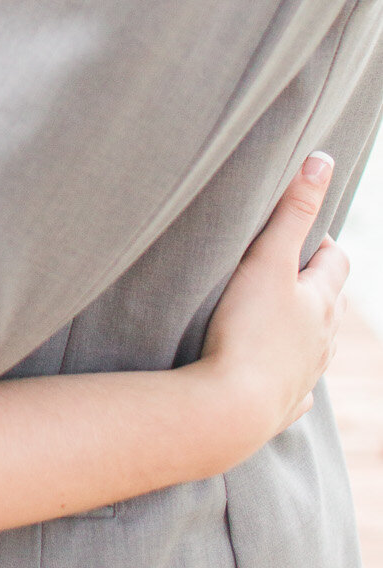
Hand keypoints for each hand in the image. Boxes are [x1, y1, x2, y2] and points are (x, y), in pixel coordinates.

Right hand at [199, 154, 348, 459]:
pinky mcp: (284, 406)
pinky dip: (292, 377)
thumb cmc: (247, 330)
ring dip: (305, 329)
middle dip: (316, 285)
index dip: (320, 244)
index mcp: (321, 302)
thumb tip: (322, 160)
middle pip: (331, 304)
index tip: (300, 236)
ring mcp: (307, 375)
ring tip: (279, 318)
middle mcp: (323, 340)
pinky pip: (298, 390)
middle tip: (287, 270)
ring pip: (318, 346)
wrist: (231, 407)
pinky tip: (278, 376)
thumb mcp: (268, 260)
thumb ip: (292, 210)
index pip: (335, 262)